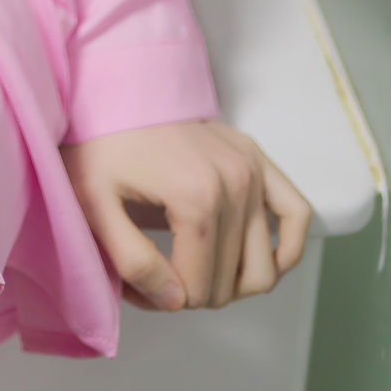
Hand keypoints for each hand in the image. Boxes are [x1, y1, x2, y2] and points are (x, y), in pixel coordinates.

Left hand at [62, 119, 311, 311]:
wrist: (114, 88)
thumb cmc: (99, 144)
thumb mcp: (95, 205)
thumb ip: (133, 262)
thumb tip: (175, 302)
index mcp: (196, 196)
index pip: (198, 290)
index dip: (163, 298)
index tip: (133, 282)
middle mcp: (235, 182)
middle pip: (229, 285)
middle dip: (191, 292)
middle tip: (154, 274)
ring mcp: (252, 168)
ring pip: (264, 267)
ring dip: (231, 283)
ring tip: (191, 267)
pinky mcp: (258, 158)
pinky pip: (296, 215)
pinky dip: (286, 249)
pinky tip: (255, 259)